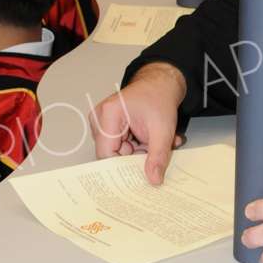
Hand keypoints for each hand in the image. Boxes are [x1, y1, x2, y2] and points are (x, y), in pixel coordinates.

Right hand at [92, 62, 186, 185]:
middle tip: (156, 151)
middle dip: (137, 156)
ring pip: (119, 151)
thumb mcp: (163, 130)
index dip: (123, 166)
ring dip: (140, 151)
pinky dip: (138, 145)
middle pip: (113, 153)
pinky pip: (121, 145)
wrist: (161, 83)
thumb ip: (158, 156)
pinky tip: (152, 137)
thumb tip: (153, 180)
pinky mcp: (109, 125)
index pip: (106, 153)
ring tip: (158, 140)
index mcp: (109, 114)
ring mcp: (102, 121)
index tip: (141, 174)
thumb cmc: (159, 97)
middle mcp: (100, 117)